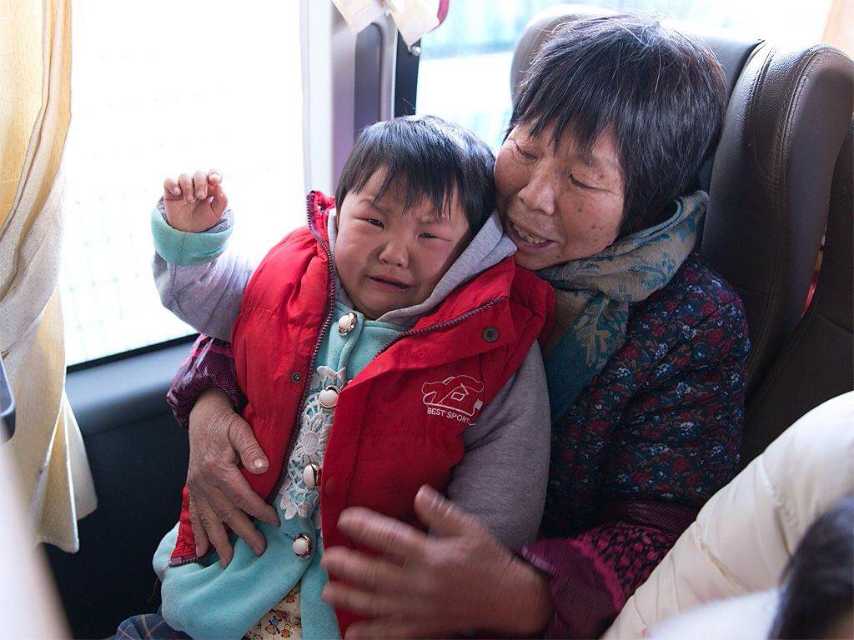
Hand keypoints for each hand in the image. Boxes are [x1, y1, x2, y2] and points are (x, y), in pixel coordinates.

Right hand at [163, 169, 227, 231]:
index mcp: (209, 186)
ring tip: (190, 200)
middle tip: (201, 196)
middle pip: (199, 173)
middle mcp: (196, 183)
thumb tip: (219, 186)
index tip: (215, 180)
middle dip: (201, 184)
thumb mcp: (216, 213)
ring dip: (188, 187)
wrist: (187, 230)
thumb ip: (222, 200)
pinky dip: (173, 185)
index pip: (214, 173)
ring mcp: (182, 185)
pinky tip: (177, 193)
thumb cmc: (203, 218)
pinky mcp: (170, 190)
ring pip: (184, 176)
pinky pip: (169, 181)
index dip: (215, 173)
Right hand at [186, 388, 278, 565]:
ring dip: (219, 542)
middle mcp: (205, 482)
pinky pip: (195, 515)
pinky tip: (202, 551)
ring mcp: (197, 488)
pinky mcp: (193, 489)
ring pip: (209, 520)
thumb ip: (251, 448)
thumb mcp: (240, 428)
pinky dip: (198, 534)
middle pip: (227, 513)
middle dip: (243, 533)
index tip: (275, 522)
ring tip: (228, 561)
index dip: (259, 510)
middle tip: (258, 550)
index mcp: (219, 469)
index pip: (242, 497)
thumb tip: (262, 467)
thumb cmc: (225, 422)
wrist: (202, 416)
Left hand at [320, 485, 552, 637]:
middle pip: (376, 575)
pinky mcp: (424, 627)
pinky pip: (393, 633)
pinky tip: (351, 633)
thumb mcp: (469, 528)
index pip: (391, 539)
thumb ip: (441, 512)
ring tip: (327, 591)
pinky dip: (371, 634)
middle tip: (327, 559)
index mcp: (432, 555)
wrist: (509, 600)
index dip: (365, 527)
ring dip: (350, 598)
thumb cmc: (487, 559)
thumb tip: (418, 493)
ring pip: (378, 605)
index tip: (345, 518)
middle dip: (348, 567)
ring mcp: (421, 609)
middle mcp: (422, 583)